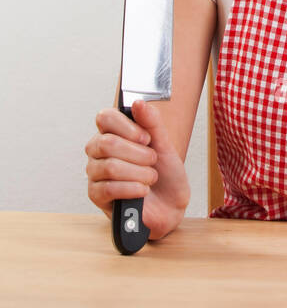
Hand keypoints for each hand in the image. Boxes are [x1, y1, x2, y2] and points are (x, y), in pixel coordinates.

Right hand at [85, 99, 190, 241]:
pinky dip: (132, 188)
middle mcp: (98, 151)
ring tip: (150, 177)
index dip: (127, 126)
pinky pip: (108, 189)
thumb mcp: (164, 144)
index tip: (146, 138)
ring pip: (109, 167)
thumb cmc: (165, 173)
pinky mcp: (96, 196)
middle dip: (138, 153)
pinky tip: (143, 190)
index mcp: (113, 132)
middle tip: (153, 160)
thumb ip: (152, 122)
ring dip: (138, 173)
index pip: (105, 117)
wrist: (170, 205)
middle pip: (106, 143)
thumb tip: (138, 102)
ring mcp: (95, 173)